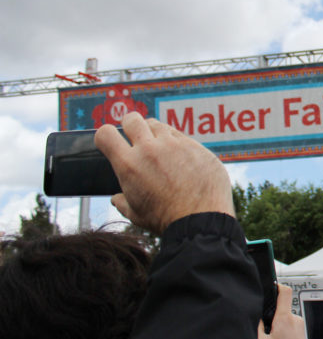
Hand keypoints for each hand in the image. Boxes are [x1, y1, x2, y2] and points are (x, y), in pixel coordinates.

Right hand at [95, 112, 233, 233]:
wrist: (201, 220)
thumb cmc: (165, 220)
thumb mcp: (135, 214)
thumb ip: (122, 201)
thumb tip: (117, 197)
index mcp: (129, 164)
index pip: (105, 133)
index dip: (105, 136)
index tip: (111, 142)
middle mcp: (150, 149)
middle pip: (132, 118)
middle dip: (129, 125)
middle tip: (134, 137)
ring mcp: (175, 144)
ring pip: (158, 125)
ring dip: (155, 134)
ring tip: (159, 149)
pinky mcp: (196, 146)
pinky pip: (181, 136)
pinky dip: (177, 144)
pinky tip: (181, 158)